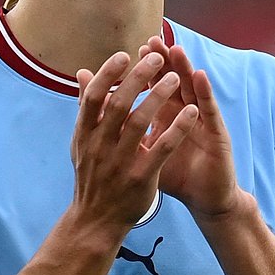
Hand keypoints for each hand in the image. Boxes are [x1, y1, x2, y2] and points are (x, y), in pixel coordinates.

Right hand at [71, 50, 198, 231]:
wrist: (96, 220)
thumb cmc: (93, 175)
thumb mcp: (82, 142)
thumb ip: (87, 107)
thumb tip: (82, 72)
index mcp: (84, 134)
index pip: (94, 97)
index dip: (108, 74)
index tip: (124, 54)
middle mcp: (100, 146)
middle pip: (119, 104)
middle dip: (138, 78)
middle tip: (157, 59)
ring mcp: (120, 162)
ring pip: (140, 122)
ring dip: (159, 97)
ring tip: (175, 78)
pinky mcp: (141, 177)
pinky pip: (162, 148)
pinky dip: (177, 128)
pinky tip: (192, 113)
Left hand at [137, 37, 239, 217]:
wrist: (203, 199)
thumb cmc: (173, 174)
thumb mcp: (143, 152)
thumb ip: (122, 129)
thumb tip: (96, 114)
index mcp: (165, 115)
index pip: (152, 87)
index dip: (142, 71)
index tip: (128, 54)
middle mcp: (184, 113)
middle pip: (172, 80)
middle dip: (162, 62)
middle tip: (151, 42)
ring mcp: (202, 120)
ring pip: (192, 88)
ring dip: (184, 68)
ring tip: (174, 50)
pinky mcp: (218, 132)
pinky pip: (210, 109)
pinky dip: (205, 92)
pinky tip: (200, 76)